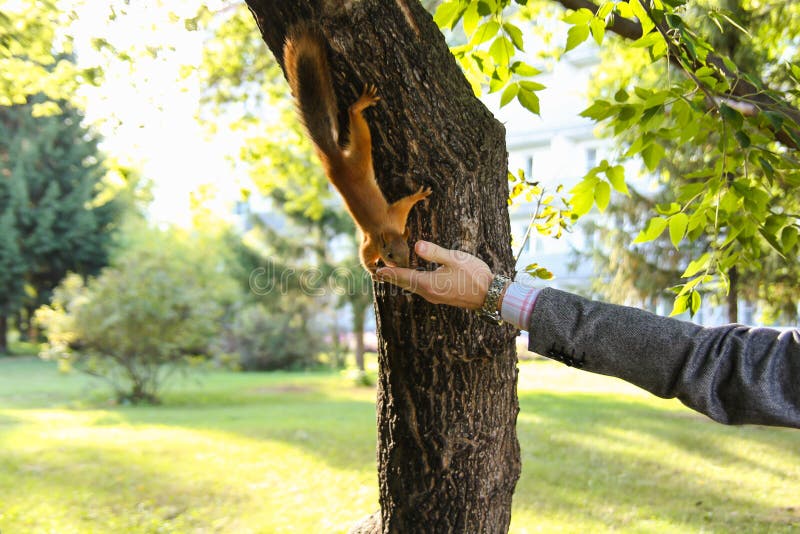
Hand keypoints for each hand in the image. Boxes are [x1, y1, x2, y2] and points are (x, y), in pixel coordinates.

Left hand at [375, 241, 493, 309]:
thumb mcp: (454, 258)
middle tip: (378, 273)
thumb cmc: (474, 275)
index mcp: (429, 283)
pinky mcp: (442, 297)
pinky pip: (421, 289)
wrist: (490, 295)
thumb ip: (434, 252)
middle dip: (392, 277)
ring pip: (413, 287)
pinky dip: (413, 283)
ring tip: (392, 275)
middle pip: (405, 284)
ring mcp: (435, 297)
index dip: (390, 273)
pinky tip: (413, 278)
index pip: (403, 277)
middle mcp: (429, 293)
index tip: (376, 271)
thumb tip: (416, 245)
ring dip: (402, 280)